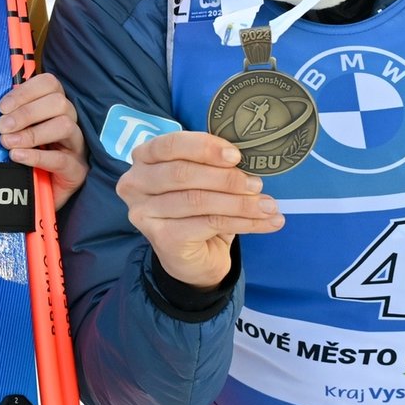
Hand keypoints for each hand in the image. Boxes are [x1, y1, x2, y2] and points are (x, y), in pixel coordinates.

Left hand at [0, 72, 86, 209]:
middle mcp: (71, 122)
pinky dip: (36, 156)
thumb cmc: (26, 160)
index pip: (50, 84)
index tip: (2, 107)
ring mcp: (77, 146)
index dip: (25, 91)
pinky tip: (17, 156)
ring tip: (8, 143)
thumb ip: (10, 119)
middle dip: (26, 113)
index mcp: (56, 108)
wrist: (39, 197)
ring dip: (31, 133)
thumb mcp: (16, 135)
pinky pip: (61, 159)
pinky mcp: (77, 170)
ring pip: (65, 125)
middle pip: (59, 102)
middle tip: (1, 127)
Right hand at [117, 131, 283, 291]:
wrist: (192, 259)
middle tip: (257, 184)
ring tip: (268, 206)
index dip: (204, 147)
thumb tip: (248, 159)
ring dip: (240, 202)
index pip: (170, 145)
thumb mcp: (204, 179)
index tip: (236, 156)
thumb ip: (214, 165)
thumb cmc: (197, 210)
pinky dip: (243, 222)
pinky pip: (208, 223)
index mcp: (144, 158)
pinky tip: (265, 222)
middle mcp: (135, 183)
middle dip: (226, 178)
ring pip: (198, 200)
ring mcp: (144, 213)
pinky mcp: (162, 238)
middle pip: (182, 173)